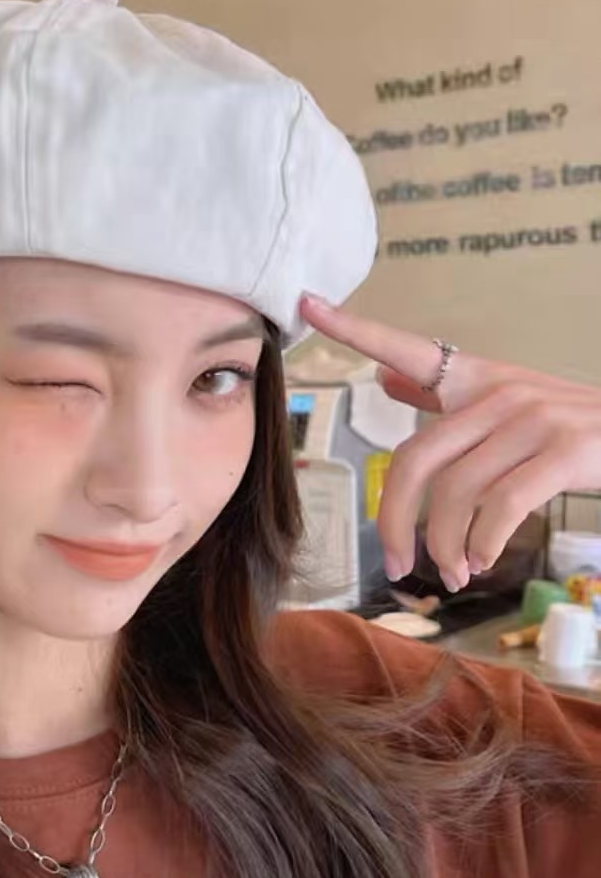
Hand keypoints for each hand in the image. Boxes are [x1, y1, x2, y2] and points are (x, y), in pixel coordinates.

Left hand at [299, 294, 600, 592]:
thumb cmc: (573, 428)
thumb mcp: (505, 403)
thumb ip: (441, 392)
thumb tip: (384, 377)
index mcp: (476, 378)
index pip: (404, 349)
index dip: (352, 328)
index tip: (304, 304)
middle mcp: (497, 392)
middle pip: (415, 459)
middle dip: (396, 520)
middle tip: (395, 563)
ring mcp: (533, 419)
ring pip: (456, 492)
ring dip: (444, 546)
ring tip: (450, 573)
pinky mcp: (566, 451)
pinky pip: (500, 507)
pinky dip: (481, 544)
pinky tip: (479, 561)